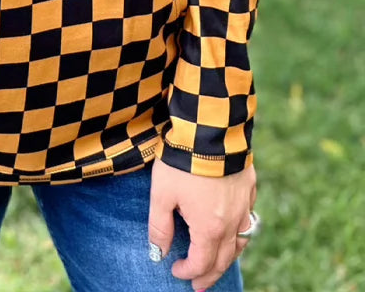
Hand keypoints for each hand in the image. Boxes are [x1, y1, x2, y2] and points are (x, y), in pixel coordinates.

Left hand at [148, 156, 256, 290]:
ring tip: (218, 263)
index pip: (201, 263)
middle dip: (210, 275)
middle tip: (199, 285)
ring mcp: (244, 206)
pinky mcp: (249, 189)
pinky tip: (232, 228)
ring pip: (241, 242)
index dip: (187, 271)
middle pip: (223, 259)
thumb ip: (160, 227)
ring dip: (228, 257)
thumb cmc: (183, 163)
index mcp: (210, 229)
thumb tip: (158, 252)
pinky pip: (248, 218)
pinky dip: (240, 231)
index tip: (175, 270)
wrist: (210, 130)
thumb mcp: (162, 195)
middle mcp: (232, 223)